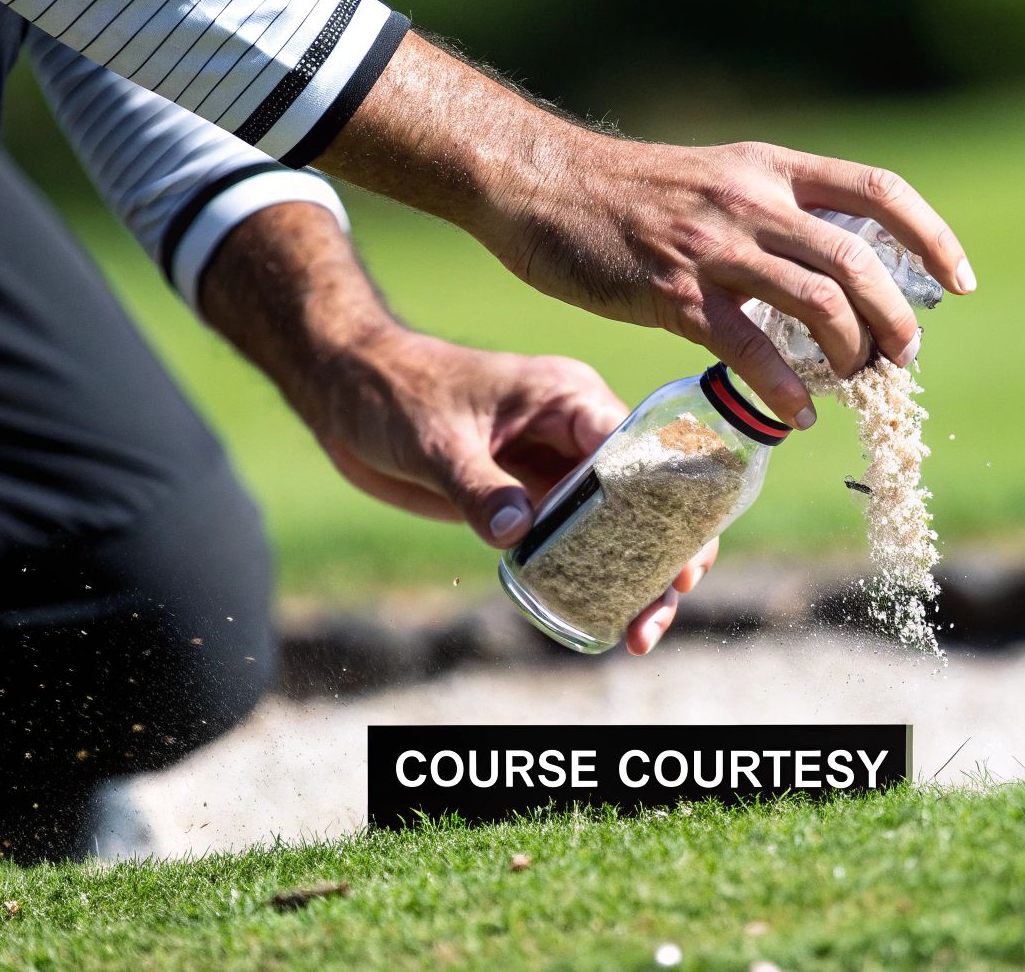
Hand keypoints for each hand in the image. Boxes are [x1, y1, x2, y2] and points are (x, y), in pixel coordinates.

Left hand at [314, 332, 713, 653]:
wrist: (348, 392)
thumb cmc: (394, 392)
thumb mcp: (436, 440)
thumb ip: (479, 487)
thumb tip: (520, 534)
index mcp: (568, 398)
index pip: (637, 447)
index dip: (666, 500)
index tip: (677, 551)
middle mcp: (575, 433)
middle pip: (643, 494)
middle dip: (662, 551)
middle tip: (664, 605)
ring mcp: (556, 468)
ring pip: (616, 525)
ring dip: (632, 575)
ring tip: (639, 633)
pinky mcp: (530, 499)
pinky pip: (574, 540)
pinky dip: (589, 576)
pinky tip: (601, 617)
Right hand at [315, 32, 976, 425]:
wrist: (540, 183)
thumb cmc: (624, 195)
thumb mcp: (713, 181)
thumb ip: (766, 214)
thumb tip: (818, 267)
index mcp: (770, 170)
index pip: (879, 192)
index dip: (932, 238)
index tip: (960, 284)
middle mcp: (753, 201)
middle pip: (859, 260)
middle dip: (895, 318)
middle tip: (898, 358)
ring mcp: (714, 246)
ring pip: (817, 302)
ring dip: (850, 352)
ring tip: (853, 383)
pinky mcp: (672, 291)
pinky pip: (747, 346)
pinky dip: (783, 387)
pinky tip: (798, 414)